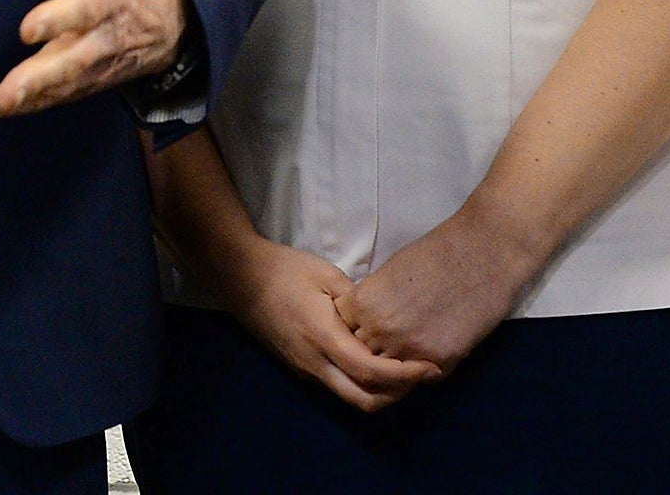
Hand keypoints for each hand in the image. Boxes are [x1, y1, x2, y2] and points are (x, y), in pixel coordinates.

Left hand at [0, 0, 183, 125]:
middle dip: (34, 82)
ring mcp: (79, 74)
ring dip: (5, 104)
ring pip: (44, 94)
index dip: (57, 20)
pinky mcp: (63, 90)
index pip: (82, 13)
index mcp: (104, 4)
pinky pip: (28, 104)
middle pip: (65, 67)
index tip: (27, 29)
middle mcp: (93, 45)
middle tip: (6, 94)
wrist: (158, 29)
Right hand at [224, 241, 439, 412]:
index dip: (405, 375)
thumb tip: (383, 319)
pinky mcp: (299, 368)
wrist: (238, 276)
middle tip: (420, 376)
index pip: (371, 371)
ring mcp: (304, 369)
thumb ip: (357, 300)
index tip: (430, 367)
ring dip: (380, 392)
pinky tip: (372, 363)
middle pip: (364, 401)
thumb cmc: (283, 269)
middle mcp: (314, 363)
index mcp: (323, 337)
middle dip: (398, 395)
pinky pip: (336, 386)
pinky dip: (361, 383)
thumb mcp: (326, 274)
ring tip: (402, 370)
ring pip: (350, 398)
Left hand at [336, 207, 541, 372]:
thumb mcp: (388, 273)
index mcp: (363, 303)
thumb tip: (365, 323)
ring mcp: (410, 349)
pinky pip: (420, 378)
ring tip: (405, 355)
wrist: (481, 256)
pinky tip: (428, 357)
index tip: (362, 329)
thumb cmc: (434, 255)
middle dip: (370, 352)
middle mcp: (381, 330)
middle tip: (386, 345)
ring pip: (388, 374)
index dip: (351, 331)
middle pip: (361, 356)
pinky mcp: (441, 361)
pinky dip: (421, 372)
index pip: (340, 331)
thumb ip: (372, 302)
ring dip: (395, 368)